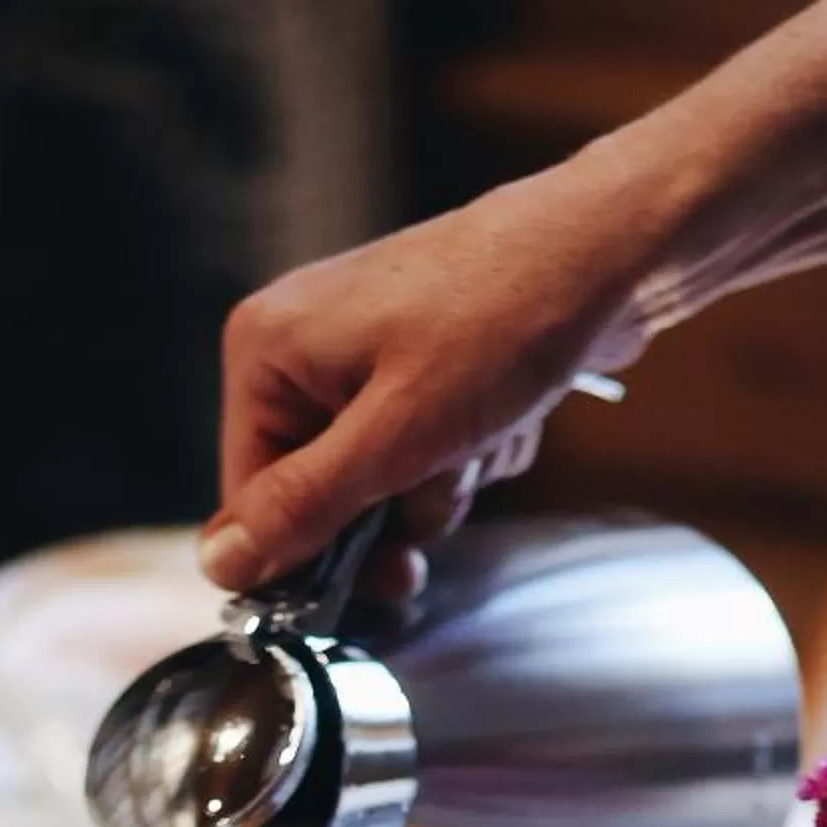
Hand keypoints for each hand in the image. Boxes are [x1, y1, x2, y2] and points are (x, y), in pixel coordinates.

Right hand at [201, 162, 651, 602]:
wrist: (606, 254)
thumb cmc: (503, 320)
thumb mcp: (393, 438)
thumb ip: (303, 508)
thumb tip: (219, 565)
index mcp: (265, 352)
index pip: (250, 500)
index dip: (309, 552)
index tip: (374, 573)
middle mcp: (301, 349)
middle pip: (320, 499)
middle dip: (394, 509)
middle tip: (447, 482)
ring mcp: (361, 356)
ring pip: (382, 486)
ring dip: (444, 484)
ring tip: (484, 431)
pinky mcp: (417, 366)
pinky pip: (425, 454)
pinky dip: (470, 453)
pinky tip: (506, 412)